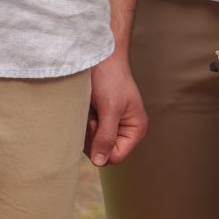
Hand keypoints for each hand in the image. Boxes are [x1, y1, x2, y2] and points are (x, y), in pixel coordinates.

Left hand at [87, 49, 147, 166]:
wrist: (100, 56)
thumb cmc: (110, 78)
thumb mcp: (110, 108)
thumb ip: (106, 136)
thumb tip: (100, 162)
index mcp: (136, 129)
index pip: (115, 157)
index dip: (102, 146)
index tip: (99, 124)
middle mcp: (125, 130)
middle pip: (102, 152)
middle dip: (93, 135)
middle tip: (95, 113)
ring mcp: (111, 126)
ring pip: (91, 143)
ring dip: (87, 127)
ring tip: (92, 108)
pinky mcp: (99, 120)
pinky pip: (86, 133)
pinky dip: (82, 122)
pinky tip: (87, 108)